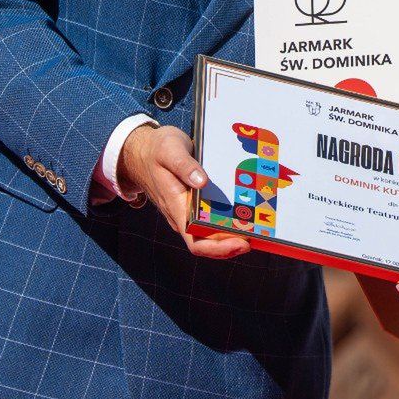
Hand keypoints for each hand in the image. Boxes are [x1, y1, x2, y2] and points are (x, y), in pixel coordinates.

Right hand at [118, 123, 248, 260]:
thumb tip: (202, 181)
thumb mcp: (169, 150)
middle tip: (258, 235)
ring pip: (211, 233)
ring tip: (257, 226)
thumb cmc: (156, 150)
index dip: (219, 248)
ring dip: (233, 233)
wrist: (140, 151)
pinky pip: (211, 219)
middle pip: (209, 242)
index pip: (196, 241)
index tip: (242, 243)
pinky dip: (228, 221)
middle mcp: (182, 215)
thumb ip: (184, 165)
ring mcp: (187, 212)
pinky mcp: (193, 204)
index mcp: (176, 207)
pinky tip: (245, 213)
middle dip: (233, 243)